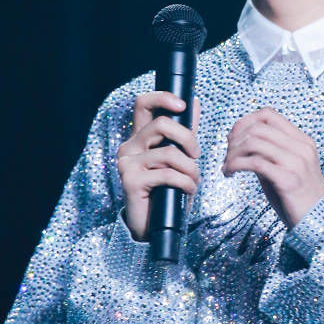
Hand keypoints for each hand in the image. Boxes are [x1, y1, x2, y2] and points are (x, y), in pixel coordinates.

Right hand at [116, 91, 201, 240]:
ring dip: (190, 169)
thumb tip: (193, 102)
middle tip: (196, 155)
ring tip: (193, 181)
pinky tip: (187, 191)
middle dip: (188, 139)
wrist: (153, 225)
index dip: (163, 97)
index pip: (143, 104)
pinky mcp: (130, 180)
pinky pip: (167, 174)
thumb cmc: (166, 191)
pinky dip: (185, 183)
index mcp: (139, 138)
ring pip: (169, 153)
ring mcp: (127, 163)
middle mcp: (128, 147)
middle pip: (161, 125)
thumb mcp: (179, 157)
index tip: (184, 105)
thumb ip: (184, 132)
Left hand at [222, 106, 323, 228]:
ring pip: (254, 143)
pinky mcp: (288, 180)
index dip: (245, 122)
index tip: (233, 138)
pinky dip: (236, 165)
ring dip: (233, 154)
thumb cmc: (297, 196)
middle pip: (258, 127)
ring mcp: (296, 163)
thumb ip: (267, 153)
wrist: (317, 221)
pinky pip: (255, 163)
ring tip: (227, 167)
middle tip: (227, 156)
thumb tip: (239, 142)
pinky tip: (231, 174)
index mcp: (302, 141)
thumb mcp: (285, 168)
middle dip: (234, 139)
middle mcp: (301, 147)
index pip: (268, 114)